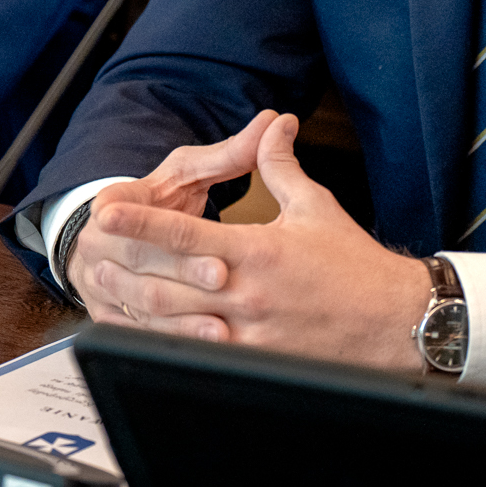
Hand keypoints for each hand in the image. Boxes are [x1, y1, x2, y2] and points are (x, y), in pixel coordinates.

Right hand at [69, 111, 276, 321]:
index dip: (148, 219)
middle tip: (223, 275)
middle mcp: (100, 246)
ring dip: (182, 316)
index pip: (122, 209)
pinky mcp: (113, 318)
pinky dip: (174, 340)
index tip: (183, 223)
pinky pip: (142, 334)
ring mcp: (102, 285)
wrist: (114, 236)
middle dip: (182, 270)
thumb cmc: (161, 198)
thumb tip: (276, 120)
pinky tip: (204, 347)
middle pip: (141, 262)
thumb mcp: (189, 170)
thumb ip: (232, 151)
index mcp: (113, 202)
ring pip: (142, 305)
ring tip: (223, 325)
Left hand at [83, 113, 434, 370]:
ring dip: (134, 305)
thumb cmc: (355, 265)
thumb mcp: (315, 207)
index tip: (106, 210)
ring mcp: (248, 334)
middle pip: (168, 281)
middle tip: (90, 253)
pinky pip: (197, 355)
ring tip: (107, 287)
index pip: (185, 234)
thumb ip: (281, 165)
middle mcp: (247, 294)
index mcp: (257, 251)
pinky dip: (165, 342)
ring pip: (174, 322)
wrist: (395, 322)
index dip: (141, 221)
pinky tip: (144, 331)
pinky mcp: (255, 363)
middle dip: (125, 266)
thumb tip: (273, 124)